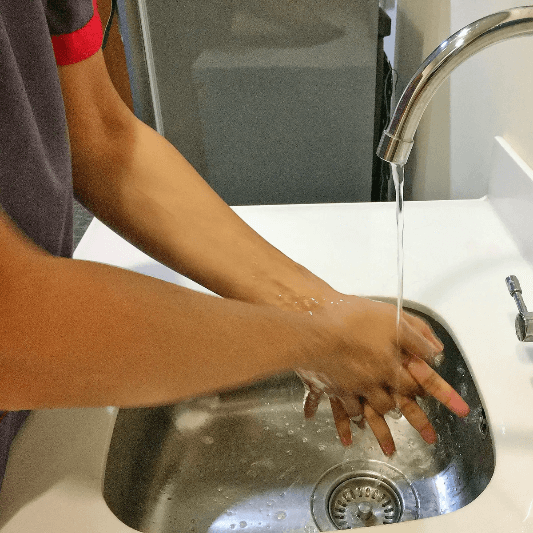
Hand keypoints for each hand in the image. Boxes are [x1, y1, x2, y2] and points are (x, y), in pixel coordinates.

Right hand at [298, 294, 468, 454]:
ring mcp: (349, 387)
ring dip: (380, 432)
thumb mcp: (392, 318)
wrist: (312, 324)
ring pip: (367, 414)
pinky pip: (335, 409)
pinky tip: (345, 437)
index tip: (462, 410)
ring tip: (390, 450)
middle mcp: (371, 382)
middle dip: (416, 421)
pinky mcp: (329, 385)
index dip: (443, 394)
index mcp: (390, 365)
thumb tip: (434, 350)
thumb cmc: (352, 318)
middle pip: (397, 406)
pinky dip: (342, 424)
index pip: (421, 382)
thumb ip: (416, 334)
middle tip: (430, 438)